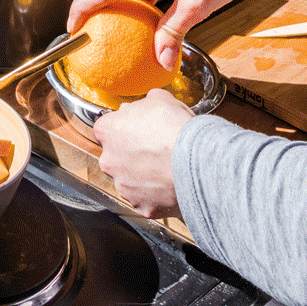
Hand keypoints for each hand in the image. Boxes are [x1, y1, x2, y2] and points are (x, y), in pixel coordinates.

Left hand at [94, 89, 191, 217]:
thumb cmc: (176, 129)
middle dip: (132, 155)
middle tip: (156, 152)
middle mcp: (109, 160)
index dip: (125, 129)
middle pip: (116, 156)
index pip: (108, 129)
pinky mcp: (141, 206)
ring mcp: (124, 185)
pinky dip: (157, 196)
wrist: (198, 162)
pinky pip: (146, 200)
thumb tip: (145, 107)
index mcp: (107, 131)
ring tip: (167, 170)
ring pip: (130, 180)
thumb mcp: (159, 99)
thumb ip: (144, 105)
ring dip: (143, 177)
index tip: (138, 131)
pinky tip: (171, 187)